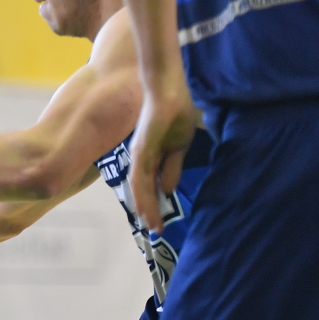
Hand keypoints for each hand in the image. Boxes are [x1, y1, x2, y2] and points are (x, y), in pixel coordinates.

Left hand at [128, 70, 199, 233]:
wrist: (168, 87)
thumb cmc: (175, 110)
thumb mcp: (179, 145)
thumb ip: (172, 167)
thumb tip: (168, 190)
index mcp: (151, 156)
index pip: (151, 186)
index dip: (155, 204)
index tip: (161, 222)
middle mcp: (142, 158)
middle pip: (143, 190)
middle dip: (150, 211)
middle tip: (157, 231)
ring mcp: (140, 153)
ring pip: (139, 188)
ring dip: (146, 209)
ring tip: (154, 226)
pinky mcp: (141, 149)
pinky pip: (140, 176)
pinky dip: (143, 195)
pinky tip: (146, 209)